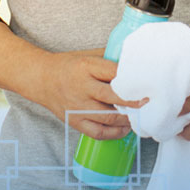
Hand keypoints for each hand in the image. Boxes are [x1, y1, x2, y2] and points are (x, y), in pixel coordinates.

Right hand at [29, 49, 144, 140]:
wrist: (41, 79)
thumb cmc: (68, 66)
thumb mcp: (88, 55)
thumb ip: (109, 59)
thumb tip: (134, 62)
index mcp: (86, 66)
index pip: (115, 73)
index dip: (133, 79)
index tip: (147, 82)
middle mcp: (82, 87)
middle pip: (114, 97)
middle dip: (135, 101)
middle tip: (148, 102)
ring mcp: (78, 107)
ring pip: (109, 118)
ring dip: (127, 119)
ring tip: (138, 116)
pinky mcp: (74, 121)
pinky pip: (98, 132)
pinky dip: (114, 133)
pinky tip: (124, 129)